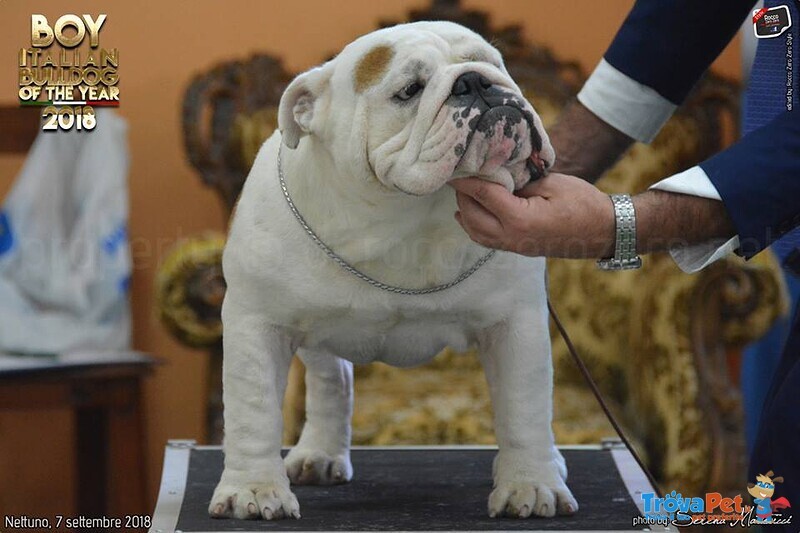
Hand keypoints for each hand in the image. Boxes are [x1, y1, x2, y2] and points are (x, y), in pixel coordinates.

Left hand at [450, 173, 615, 257]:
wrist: (604, 232)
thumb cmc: (583, 203)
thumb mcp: (550, 183)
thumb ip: (519, 180)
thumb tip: (494, 174)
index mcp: (519, 219)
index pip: (482, 195)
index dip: (465, 179)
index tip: (452, 166)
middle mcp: (511, 237)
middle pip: (471, 215)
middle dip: (462, 194)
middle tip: (458, 173)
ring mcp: (514, 246)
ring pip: (475, 232)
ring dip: (464, 211)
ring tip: (462, 190)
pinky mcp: (518, 248)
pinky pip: (485, 239)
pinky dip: (473, 225)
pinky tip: (467, 212)